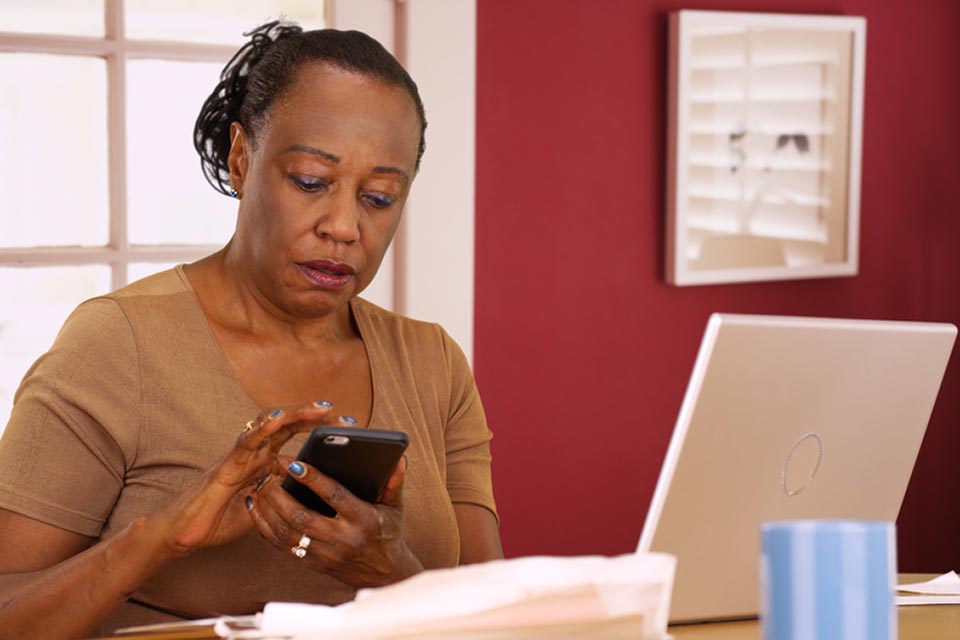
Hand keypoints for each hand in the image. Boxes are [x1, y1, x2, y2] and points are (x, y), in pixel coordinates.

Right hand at [148, 401, 334, 555]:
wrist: (184, 534)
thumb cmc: (221, 519)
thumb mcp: (266, 506)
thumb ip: (284, 494)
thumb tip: (316, 494)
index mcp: (263, 460)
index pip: (295, 435)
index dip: (319, 428)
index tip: (348, 427)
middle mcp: (253, 452)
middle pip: (287, 424)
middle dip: (315, 417)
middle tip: (344, 417)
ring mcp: (239, 455)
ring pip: (269, 425)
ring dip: (296, 414)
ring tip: (319, 408)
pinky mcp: (226, 465)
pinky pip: (246, 441)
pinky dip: (262, 428)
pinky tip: (278, 419)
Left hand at [248, 453, 423, 587]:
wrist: (383, 574)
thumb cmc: (388, 533)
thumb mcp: (394, 507)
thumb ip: (394, 482)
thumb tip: (398, 459)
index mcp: (363, 520)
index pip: (333, 496)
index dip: (313, 479)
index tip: (294, 463)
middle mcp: (343, 539)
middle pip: (302, 516)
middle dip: (279, 494)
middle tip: (267, 473)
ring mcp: (325, 554)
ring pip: (287, 533)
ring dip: (268, 509)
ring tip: (259, 486)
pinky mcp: (313, 564)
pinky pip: (282, 546)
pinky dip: (266, 526)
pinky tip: (257, 508)